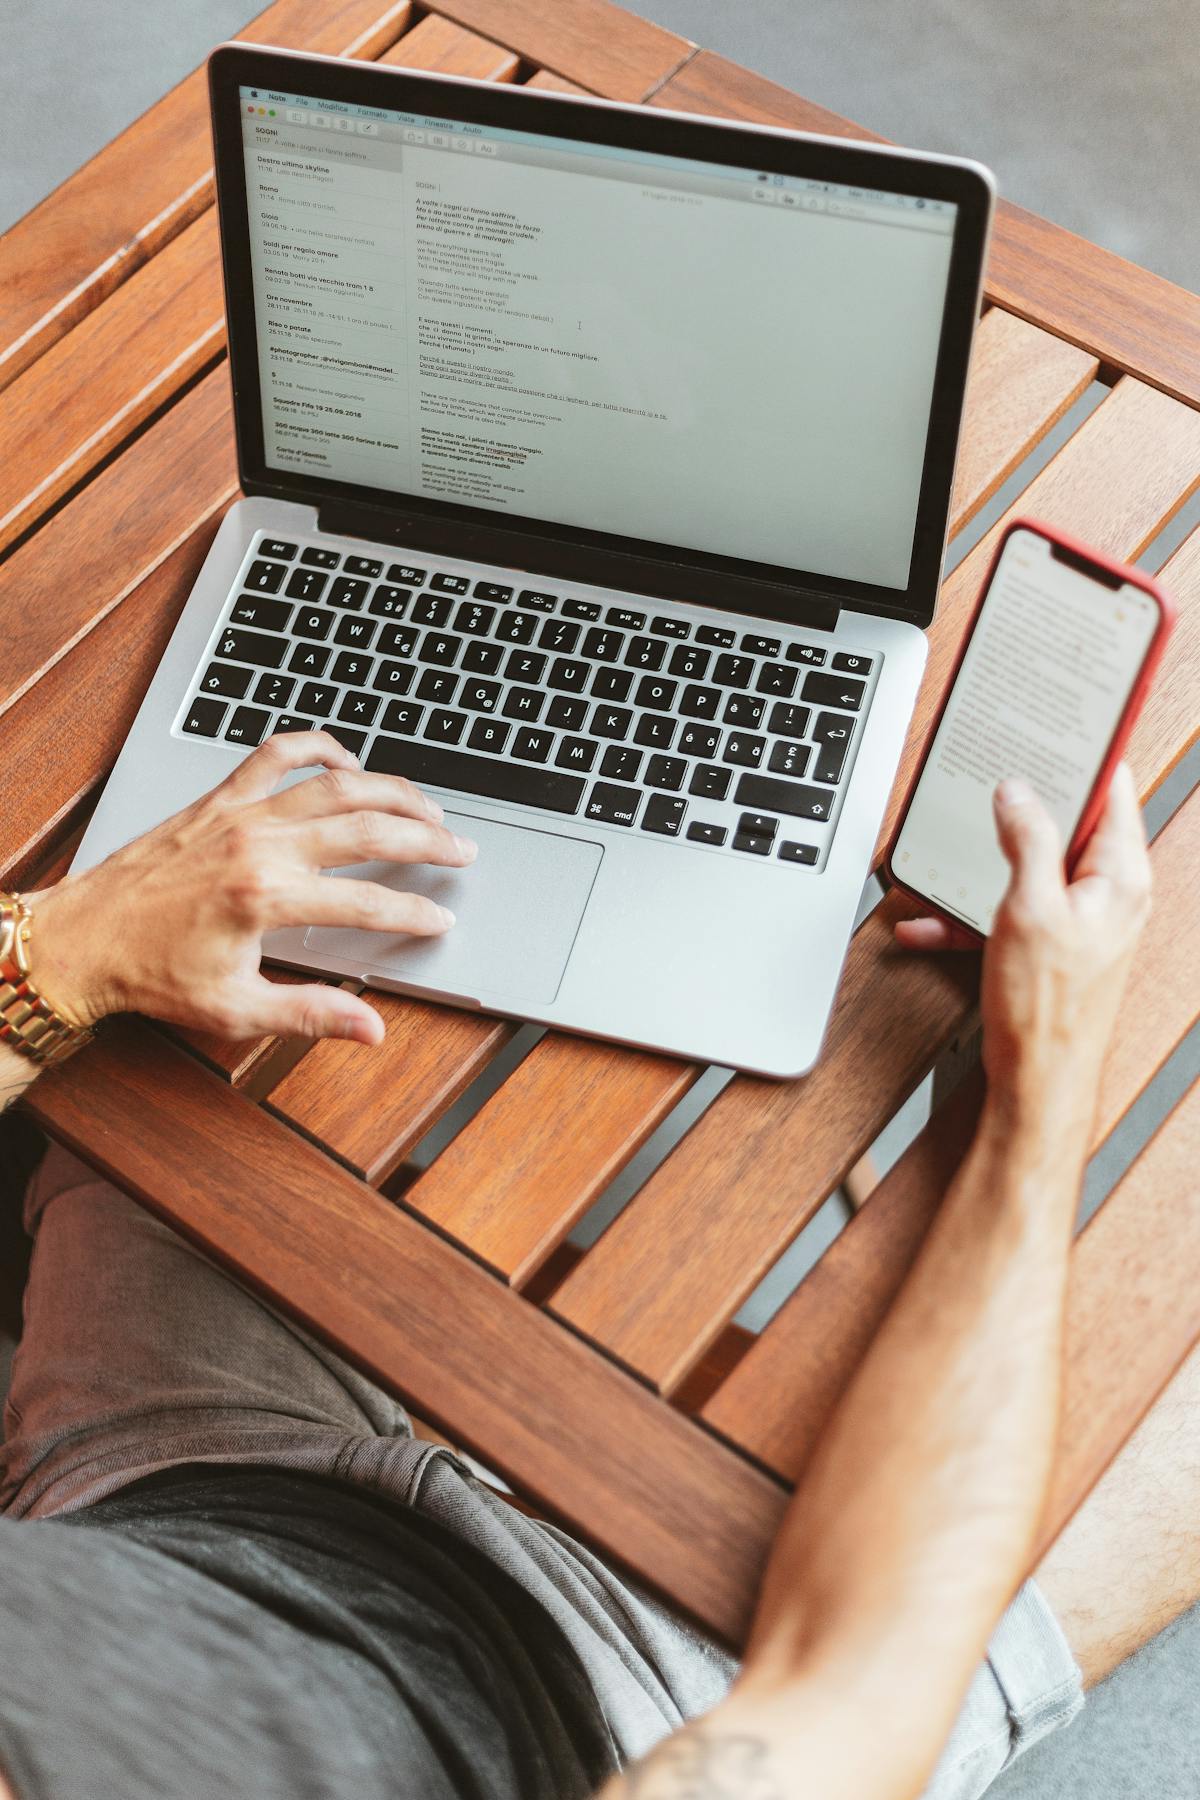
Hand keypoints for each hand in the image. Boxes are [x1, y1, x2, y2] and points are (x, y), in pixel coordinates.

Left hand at [21, 733, 476, 1045]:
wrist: (82, 940)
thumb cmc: (150, 976)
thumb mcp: (235, 1009)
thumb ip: (310, 1013)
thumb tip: (369, 1027)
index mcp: (266, 899)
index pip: (367, 901)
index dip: (414, 911)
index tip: (441, 918)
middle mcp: (258, 845)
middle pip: (367, 828)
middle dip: (425, 838)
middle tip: (461, 850)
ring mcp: (238, 813)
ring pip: (335, 783)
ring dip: (390, 790)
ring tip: (427, 805)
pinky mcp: (218, 799)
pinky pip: (275, 754)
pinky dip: (317, 747)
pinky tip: (347, 761)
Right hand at [895, 764, 1150, 1146]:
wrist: (1036, 1087)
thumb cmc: (1048, 1010)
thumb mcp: (1030, 908)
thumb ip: (1028, 841)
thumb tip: (1018, 792)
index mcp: (1120, 877)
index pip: (1113, 792)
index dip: (1086, 755)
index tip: (1061, 726)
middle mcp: (1106, 896)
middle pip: (1065, 826)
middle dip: (1020, 809)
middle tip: (988, 782)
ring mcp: (1078, 922)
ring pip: (1028, 870)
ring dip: (981, 867)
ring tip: (945, 860)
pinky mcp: (1048, 948)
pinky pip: (1006, 913)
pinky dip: (969, 913)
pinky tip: (927, 921)